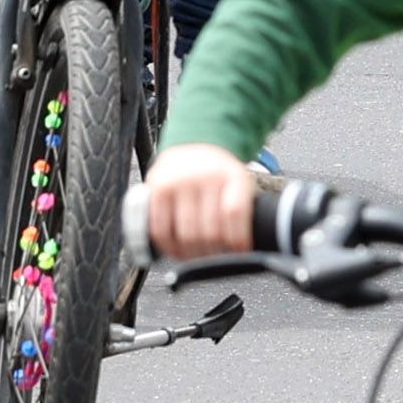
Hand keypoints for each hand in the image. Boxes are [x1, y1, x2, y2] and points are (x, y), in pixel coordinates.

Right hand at [141, 143, 256, 260]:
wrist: (195, 142)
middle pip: (210, 230)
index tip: (239, 253)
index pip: (235, 213)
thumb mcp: (240, 182)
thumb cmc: (219, 172)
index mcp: (233, 175)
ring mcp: (180, 182)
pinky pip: (161, 230)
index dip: (237, 239)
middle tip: (215, 260)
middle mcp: (206, 176)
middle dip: (214, 253)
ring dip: (191, 255)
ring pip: (186, 234)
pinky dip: (168, 247)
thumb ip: (242, 211)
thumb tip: (245, 250)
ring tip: (197, 259)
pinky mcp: (157, 190)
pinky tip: (176, 252)